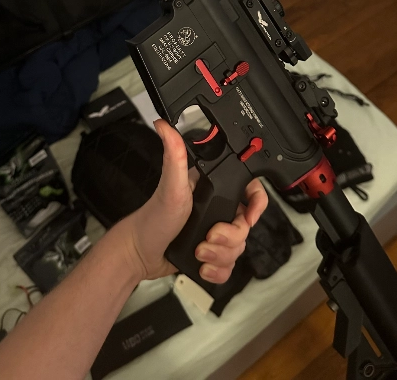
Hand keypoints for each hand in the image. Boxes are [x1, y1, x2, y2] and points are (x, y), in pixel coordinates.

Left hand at [116, 119, 267, 282]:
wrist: (140, 253)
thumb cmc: (153, 218)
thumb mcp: (169, 186)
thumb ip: (174, 156)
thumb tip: (165, 125)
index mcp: (213, 187)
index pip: (249, 190)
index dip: (255, 205)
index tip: (247, 217)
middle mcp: (217, 207)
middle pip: (246, 225)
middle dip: (229, 238)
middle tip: (209, 236)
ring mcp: (215, 230)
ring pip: (239, 247)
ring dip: (220, 255)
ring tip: (200, 251)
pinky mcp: (212, 252)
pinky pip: (230, 265)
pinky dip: (218, 270)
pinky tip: (203, 265)